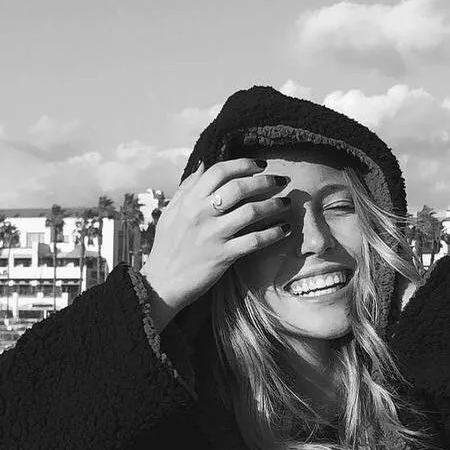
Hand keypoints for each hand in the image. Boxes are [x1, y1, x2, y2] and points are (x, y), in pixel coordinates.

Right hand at [141, 158, 291, 315]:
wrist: (161, 285)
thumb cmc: (167, 248)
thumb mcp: (170, 214)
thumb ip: (186, 188)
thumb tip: (203, 164)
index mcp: (188, 201)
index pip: (218, 171)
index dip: (243, 164)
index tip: (261, 165)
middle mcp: (200, 214)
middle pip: (239, 187)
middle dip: (264, 181)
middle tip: (281, 181)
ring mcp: (212, 235)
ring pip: (250, 212)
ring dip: (274, 205)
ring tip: (287, 203)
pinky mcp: (222, 256)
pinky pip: (254, 241)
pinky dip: (273, 233)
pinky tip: (284, 229)